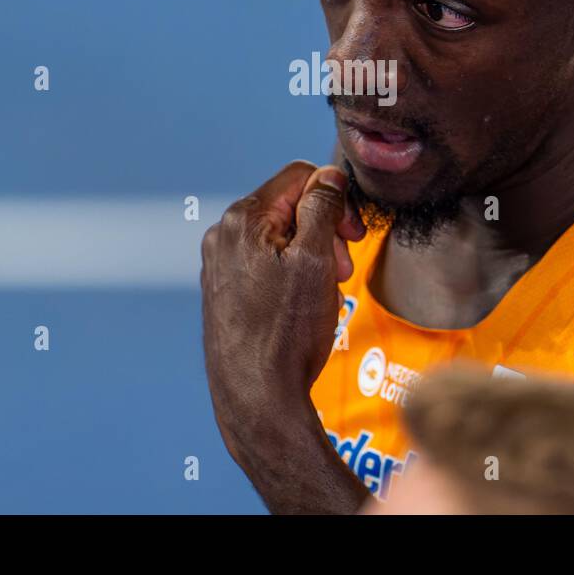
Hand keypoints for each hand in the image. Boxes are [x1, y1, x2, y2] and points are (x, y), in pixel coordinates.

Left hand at [200, 161, 365, 492]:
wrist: (257, 399)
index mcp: (242, 219)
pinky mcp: (224, 292)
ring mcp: (220, 266)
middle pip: (289, 207)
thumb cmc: (286, 334)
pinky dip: (293, 276)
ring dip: (312, 256)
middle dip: (325, 231)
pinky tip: (305, 306)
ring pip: (280, 238)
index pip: (299, 176)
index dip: (336, 199)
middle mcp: (223, 236)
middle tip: (343, 268)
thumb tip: (328, 176)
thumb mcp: (315, 260)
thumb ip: (322, 207)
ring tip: (326, 293)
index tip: (354, 234)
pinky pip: (266, 266)